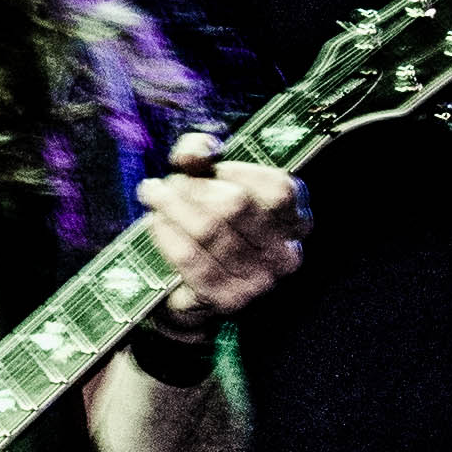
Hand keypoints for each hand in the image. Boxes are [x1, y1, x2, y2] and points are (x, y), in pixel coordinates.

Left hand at [137, 131, 308, 330]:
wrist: (195, 282)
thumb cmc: (212, 217)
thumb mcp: (211, 175)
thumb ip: (202, 151)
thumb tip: (192, 154)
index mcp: (297, 220)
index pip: (278, 189)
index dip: (240, 171)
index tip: (210, 166)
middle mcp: (286, 254)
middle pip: (235, 206)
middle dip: (195, 187)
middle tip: (169, 182)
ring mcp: (259, 281)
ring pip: (208, 231)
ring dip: (173, 207)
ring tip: (154, 195)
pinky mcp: (228, 299)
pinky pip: (190, 259)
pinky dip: (167, 235)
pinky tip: (155, 222)